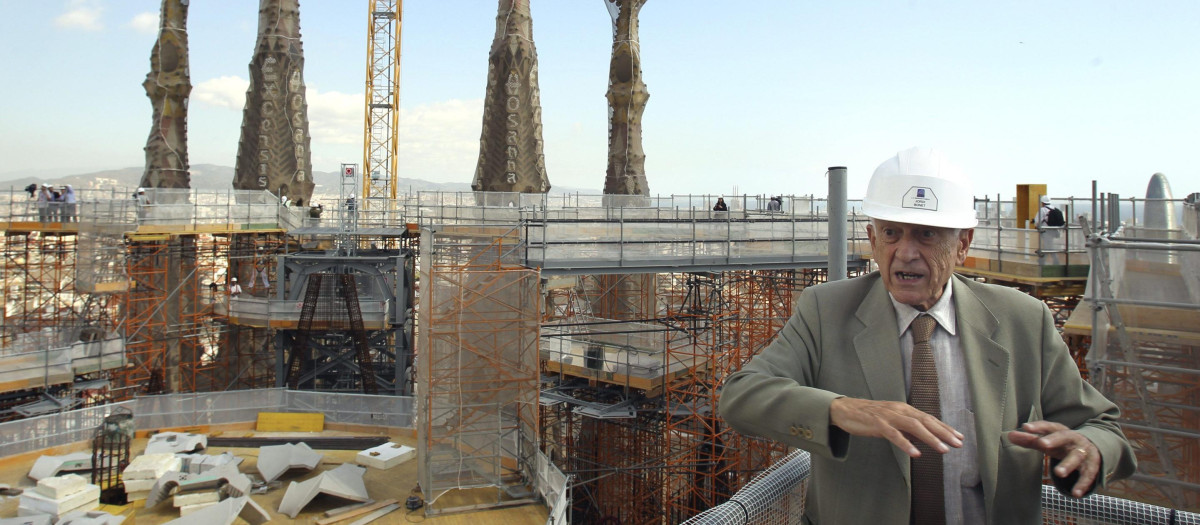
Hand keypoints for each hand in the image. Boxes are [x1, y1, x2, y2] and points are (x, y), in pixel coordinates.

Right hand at [829, 397, 962, 457]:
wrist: (844, 409)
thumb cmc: (868, 416)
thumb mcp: (891, 421)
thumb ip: (906, 428)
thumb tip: (922, 437)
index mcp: (904, 409)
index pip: (929, 418)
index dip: (945, 428)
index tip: (959, 437)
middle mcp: (899, 410)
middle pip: (926, 421)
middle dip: (944, 433)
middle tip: (958, 444)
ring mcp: (889, 416)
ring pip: (914, 426)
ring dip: (930, 438)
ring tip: (943, 449)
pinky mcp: (877, 423)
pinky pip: (894, 435)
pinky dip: (906, 444)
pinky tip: (915, 453)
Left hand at [1006, 421, 1098, 496]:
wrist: (1092, 447)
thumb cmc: (1062, 444)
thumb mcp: (1048, 441)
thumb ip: (1030, 439)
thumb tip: (1010, 435)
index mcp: (1060, 431)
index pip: (1048, 426)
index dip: (1037, 427)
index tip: (1025, 427)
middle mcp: (1073, 439)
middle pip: (1064, 437)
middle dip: (1054, 440)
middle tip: (1042, 444)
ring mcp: (1084, 452)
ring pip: (1076, 457)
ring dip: (1068, 465)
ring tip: (1058, 473)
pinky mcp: (1092, 466)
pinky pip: (1088, 475)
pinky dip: (1082, 484)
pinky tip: (1075, 494)